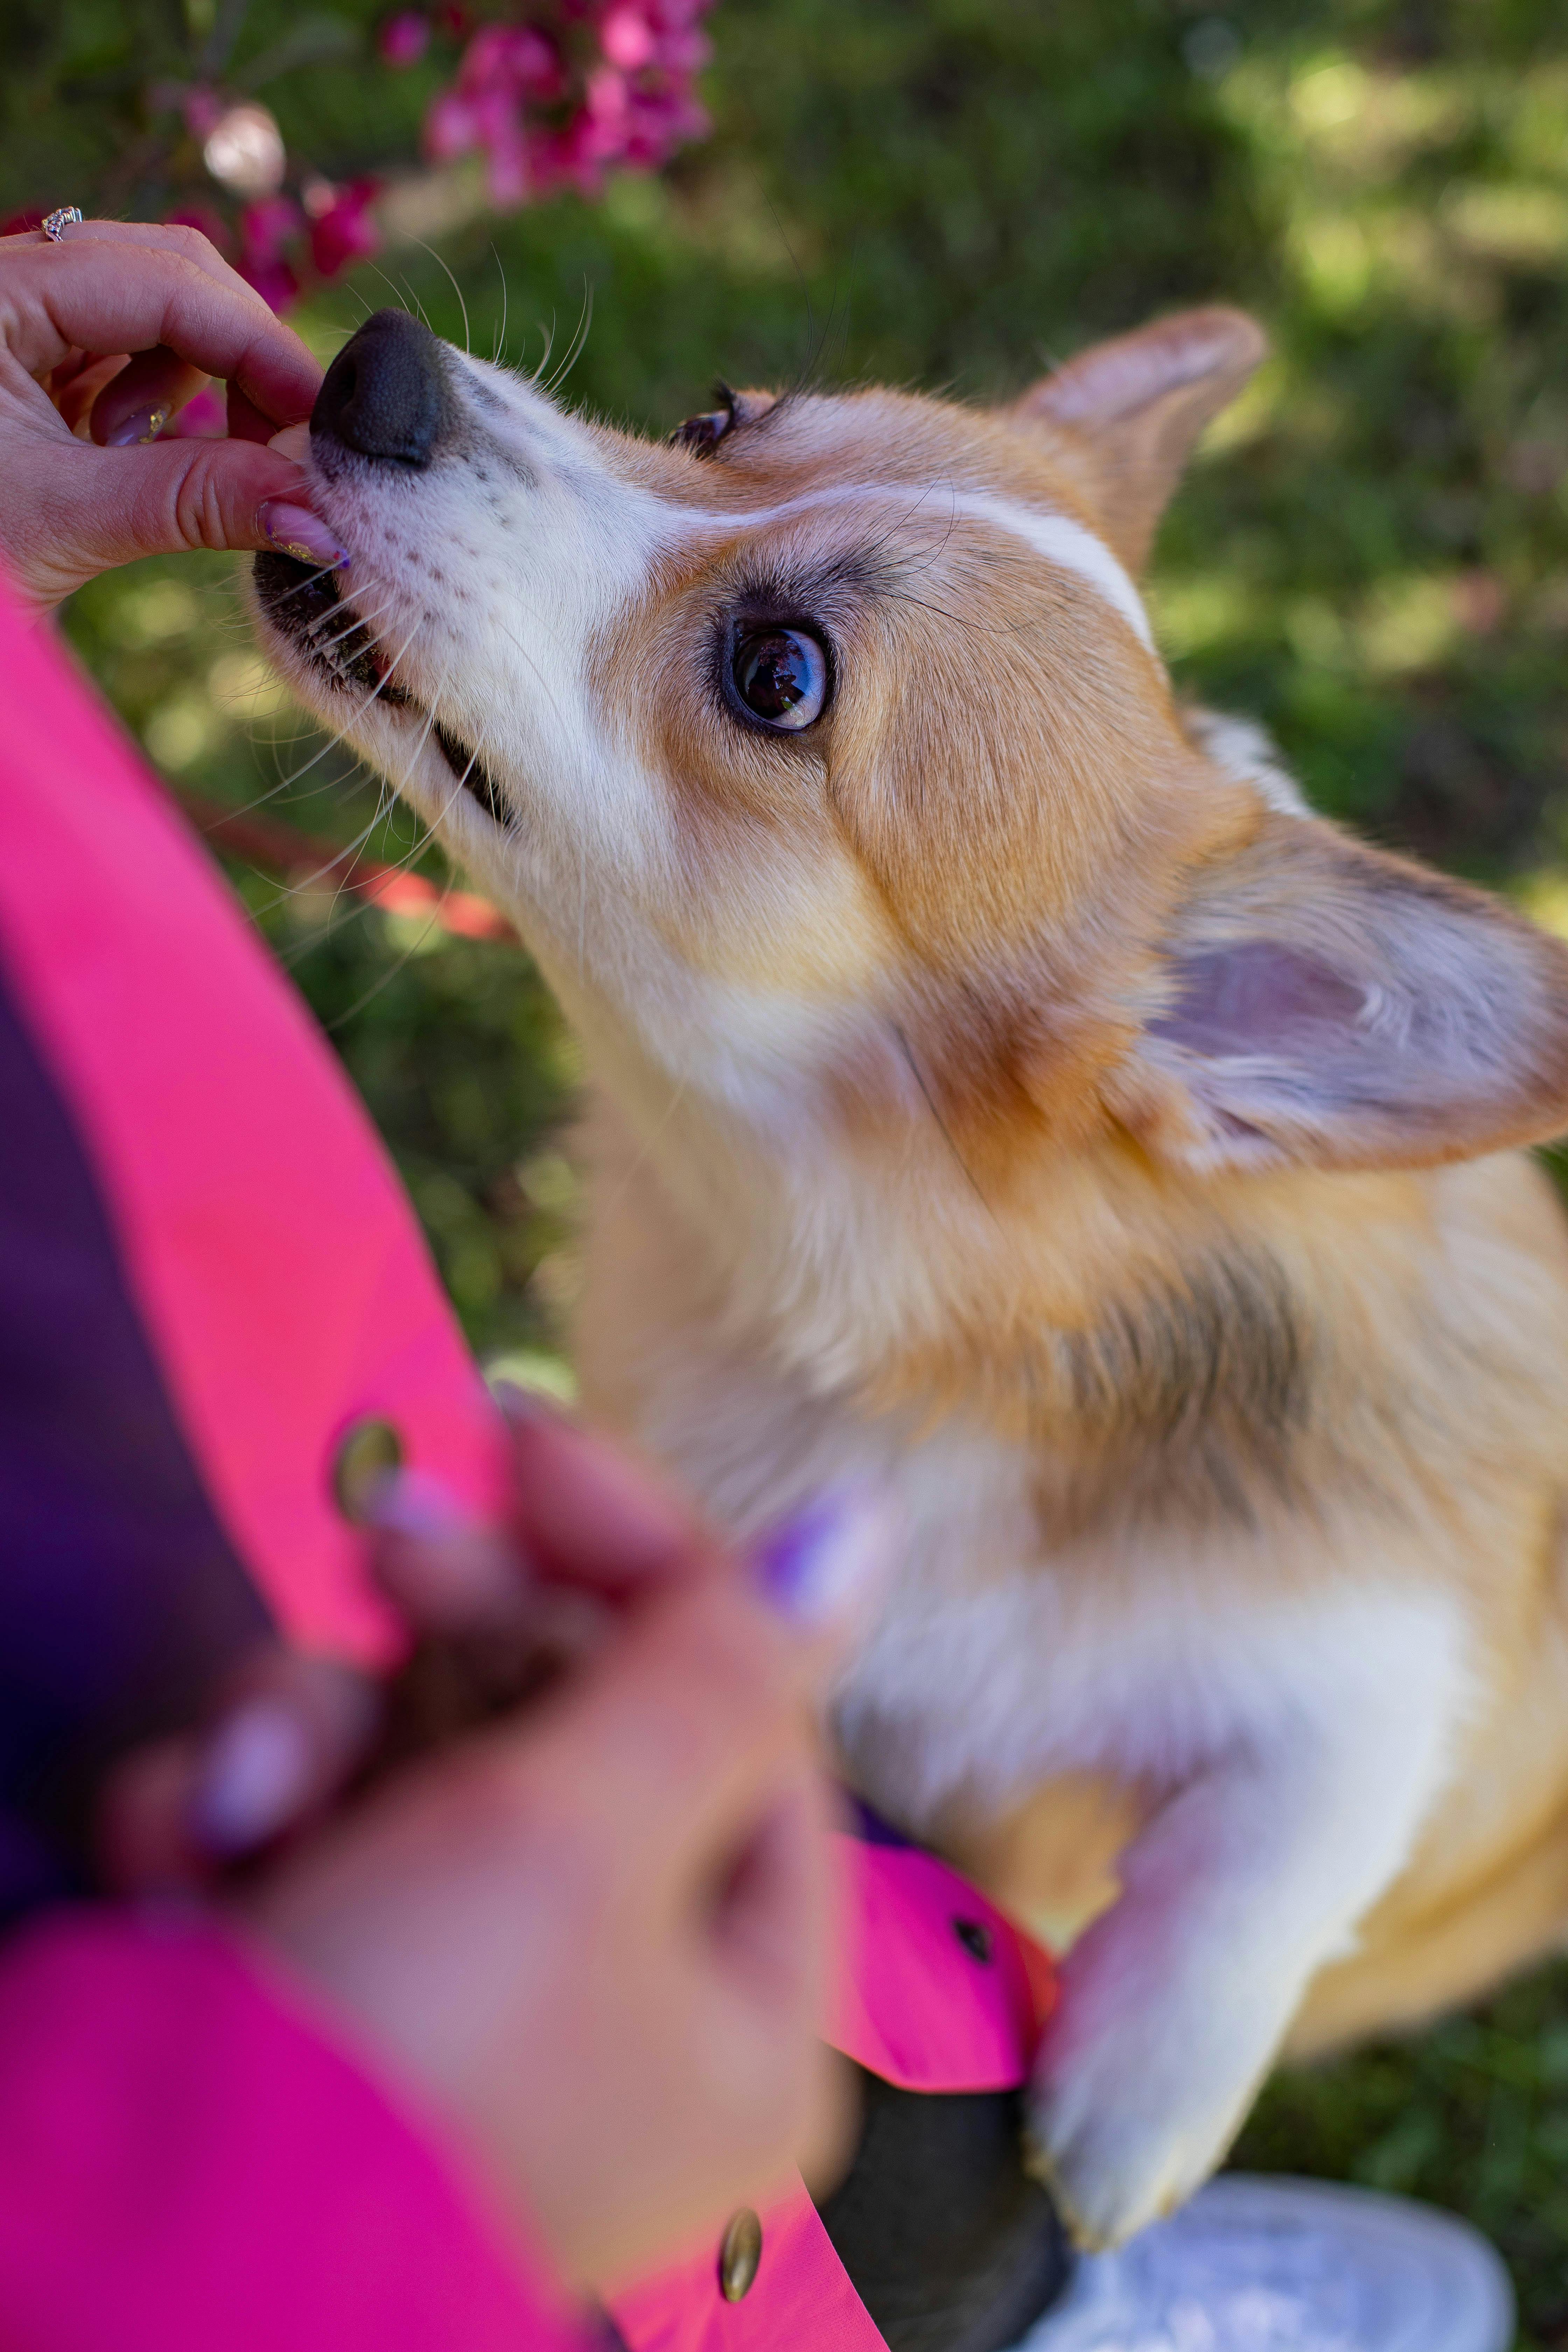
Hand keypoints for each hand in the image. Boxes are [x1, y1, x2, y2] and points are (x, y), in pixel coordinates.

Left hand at [0, 217, 330, 612]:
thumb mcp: (65, 524)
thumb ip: (196, 504)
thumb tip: (321, 522)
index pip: (166, 280)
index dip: (259, 349)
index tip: (321, 431)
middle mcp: (5, 283)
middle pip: (169, 274)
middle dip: (240, 359)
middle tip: (286, 452)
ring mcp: (15, 318)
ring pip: (153, 309)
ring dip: (197, 381)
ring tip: (175, 460)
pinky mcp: (26, 361)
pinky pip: (120, 351)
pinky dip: (154, 401)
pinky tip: (126, 449)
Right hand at [101, 1401, 882, 2289]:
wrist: (125, 2257)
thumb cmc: (404, 2046)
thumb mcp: (577, 1830)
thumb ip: (712, 1663)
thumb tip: (864, 1524)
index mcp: (745, 2009)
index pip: (740, 1713)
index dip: (641, 1557)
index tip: (523, 1437)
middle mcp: (625, 2013)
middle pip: (576, 1728)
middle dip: (456, 1633)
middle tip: (380, 1537)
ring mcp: (473, 2009)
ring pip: (427, 1763)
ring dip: (316, 1733)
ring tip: (244, 1792)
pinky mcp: (333, 2000)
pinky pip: (321, 1845)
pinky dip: (246, 1822)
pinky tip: (187, 1846)